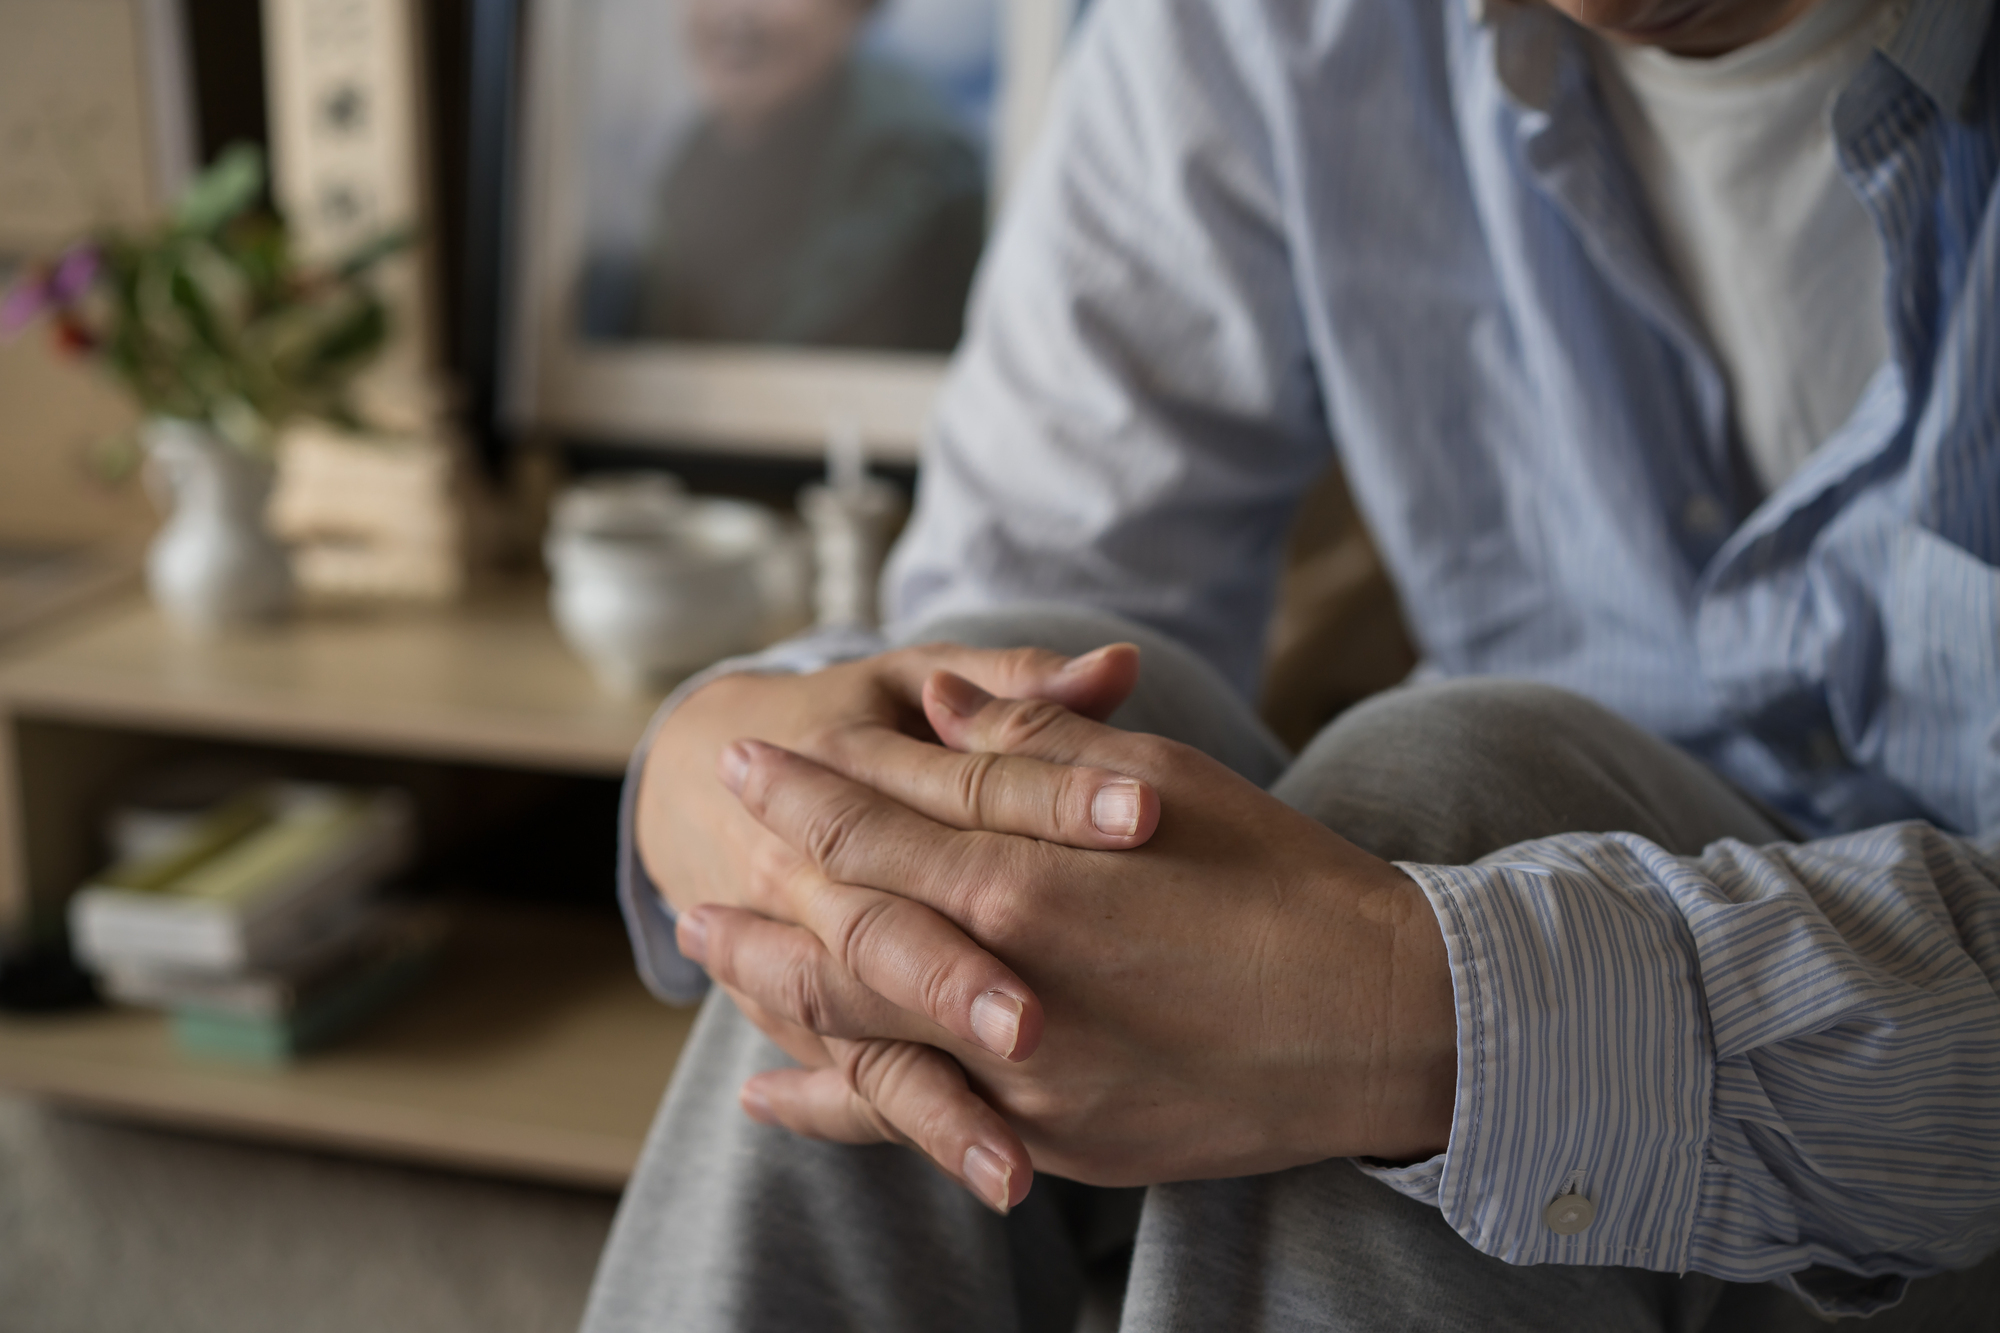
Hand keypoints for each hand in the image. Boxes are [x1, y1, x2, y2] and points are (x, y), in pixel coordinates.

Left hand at [680, 671, 1458, 1194]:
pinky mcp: (1057, 1141)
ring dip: (775, 989)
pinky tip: (772, 1093)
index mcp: (1032, 881)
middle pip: (847, 931)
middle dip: (769, 889)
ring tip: (707, 956)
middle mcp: (1009, 991)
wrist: (1391, 1022)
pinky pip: (917, 1124)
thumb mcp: (1167, 780)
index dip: (809, 788)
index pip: (883, 824)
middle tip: (699, 864)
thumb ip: (1031, 751)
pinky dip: (837, 1105)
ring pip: (861, 1031)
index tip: (749, 760)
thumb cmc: (1286, 879)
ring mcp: (1027, 1082)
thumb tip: (932, 710)